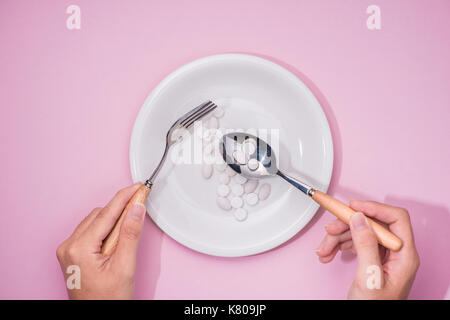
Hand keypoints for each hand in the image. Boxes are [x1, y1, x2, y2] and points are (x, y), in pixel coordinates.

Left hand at [56, 183, 145, 298]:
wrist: (97, 316)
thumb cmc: (108, 299)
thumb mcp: (124, 266)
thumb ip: (130, 234)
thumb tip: (136, 208)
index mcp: (79, 248)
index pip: (106, 214)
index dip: (125, 197)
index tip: (138, 187)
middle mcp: (69, 246)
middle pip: (100, 215)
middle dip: (120, 208)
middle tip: (140, 202)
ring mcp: (68, 250)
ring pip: (95, 221)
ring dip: (113, 219)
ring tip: (130, 227)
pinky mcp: (73, 254)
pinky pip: (90, 231)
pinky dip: (106, 229)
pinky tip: (117, 236)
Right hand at [315, 200, 419, 298]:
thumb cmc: (373, 309)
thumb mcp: (368, 277)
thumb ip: (366, 245)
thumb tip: (360, 218)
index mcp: (403, 256)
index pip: (395, 219)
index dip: (374, 208)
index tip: (352, 206)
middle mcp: (395, 253)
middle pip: (371, 224)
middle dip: (347, 226)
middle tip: (329, 230)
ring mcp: (383, 257)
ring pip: (359, 233)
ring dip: (337, 238)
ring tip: (323, 250)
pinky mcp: (371, 260)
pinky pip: (354, 243)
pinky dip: (338, 246)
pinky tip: (328, 254)